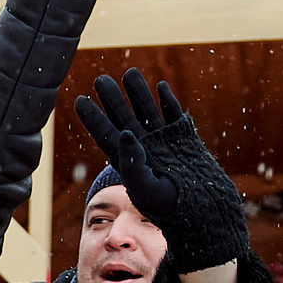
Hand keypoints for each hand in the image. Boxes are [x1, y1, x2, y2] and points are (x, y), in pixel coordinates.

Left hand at [73, 70, 248, 275]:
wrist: (202, 209)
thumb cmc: (170, 206)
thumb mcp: (144, 186)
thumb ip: (132, 161)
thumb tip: (123, 133)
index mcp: (128, 161)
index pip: (105, 135)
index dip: (93, 118)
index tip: (80, 100)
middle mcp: (143, 148)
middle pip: (124, 118)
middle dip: (112, 99)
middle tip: (100, 79)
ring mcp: (163, 141)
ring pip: (148, 112)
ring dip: (139, 93)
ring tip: (129, 72)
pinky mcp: (183, 138)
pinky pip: (173, 115)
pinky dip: (167, 101)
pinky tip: (160, 86)